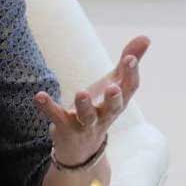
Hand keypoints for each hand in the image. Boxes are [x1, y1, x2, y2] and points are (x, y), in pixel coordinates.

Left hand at [34, 36, 148, 165]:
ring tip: (81, 93)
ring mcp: (85, 124)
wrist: (81, 148)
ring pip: (87, 116)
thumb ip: (128, 62)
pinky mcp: (65, 128)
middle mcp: (105, 114)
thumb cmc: (101, 108)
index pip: (130, 89)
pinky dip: (48, 107)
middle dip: (114, 98)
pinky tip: (39, 96)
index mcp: (119, 102)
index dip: (131, 74)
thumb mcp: (115, 85)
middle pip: (113, 108)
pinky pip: (57, 117)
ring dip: (84, 105)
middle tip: (113, 87)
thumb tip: (146, 37)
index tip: (129, 59)